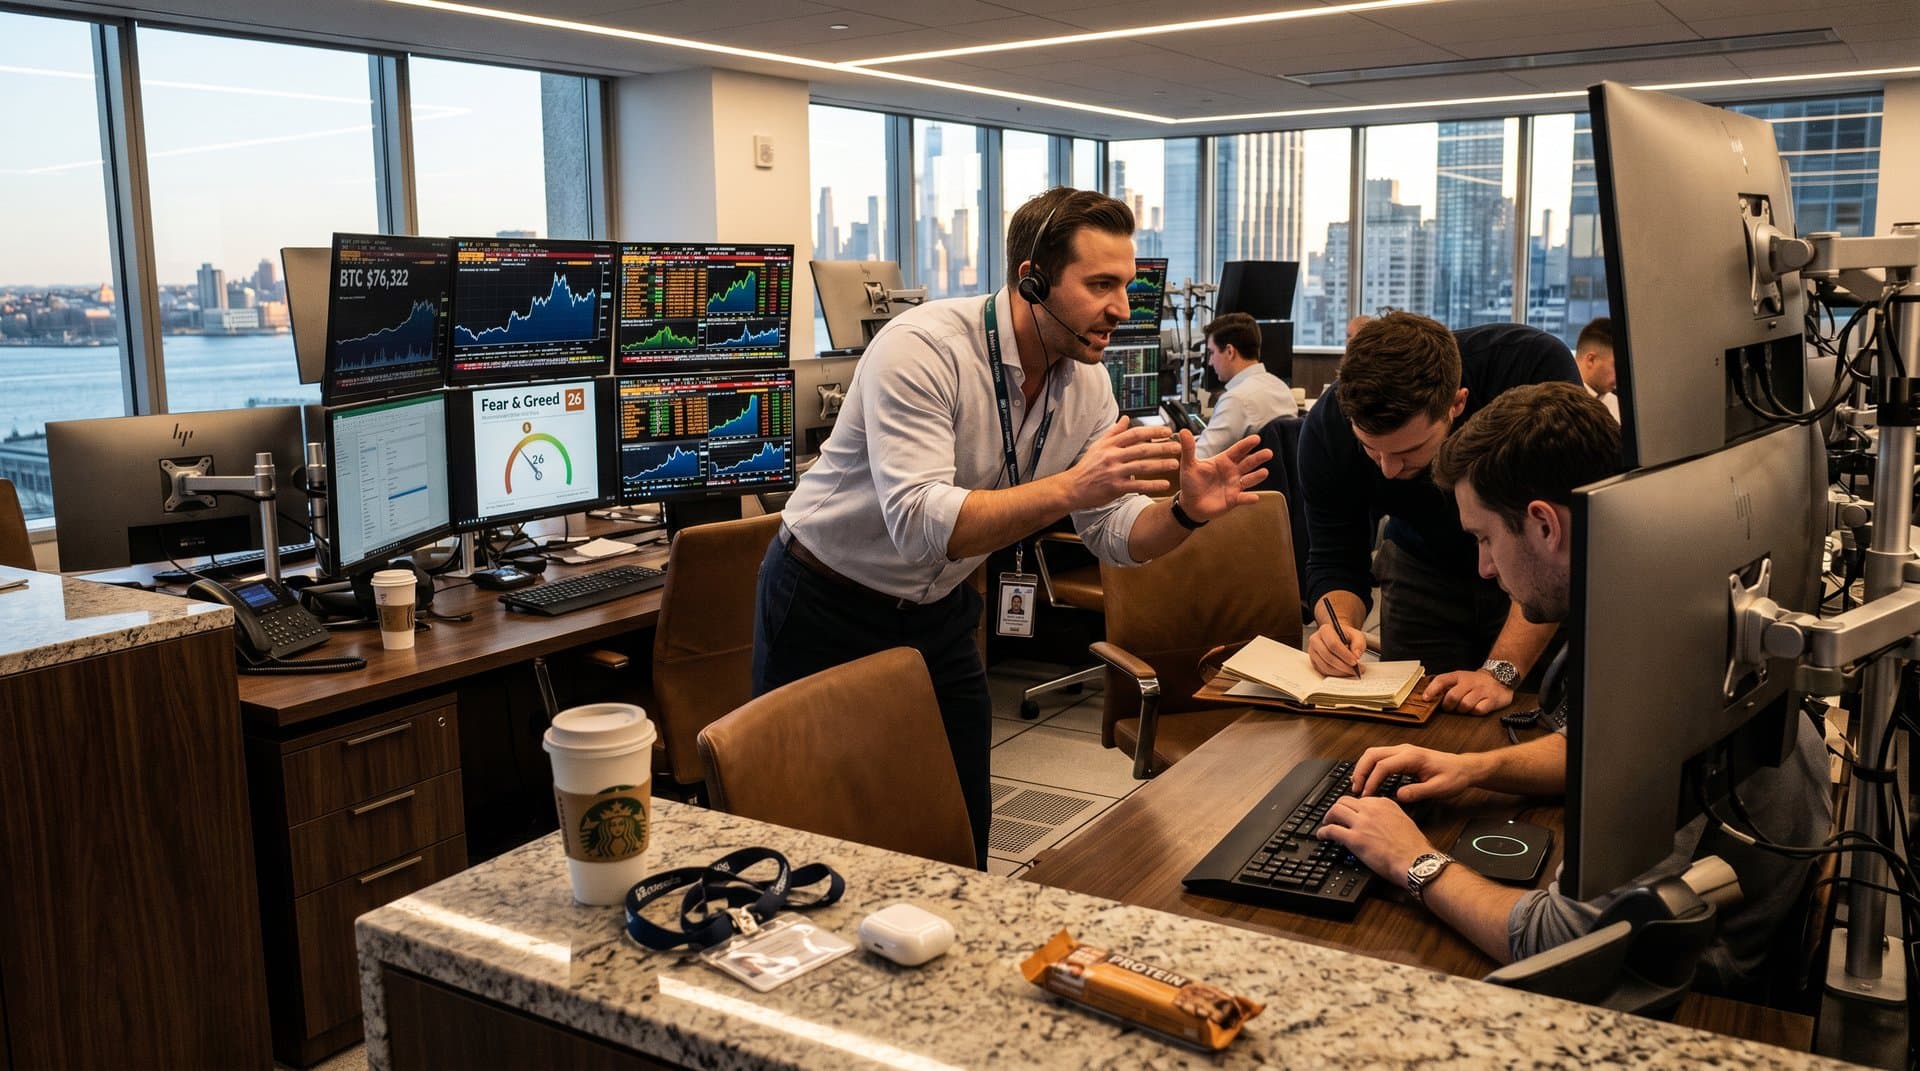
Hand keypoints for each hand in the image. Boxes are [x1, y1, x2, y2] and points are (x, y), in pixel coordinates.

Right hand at [1068, 417, 1180, 507]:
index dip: (1153, 431)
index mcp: (1110, 445)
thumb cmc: (1087, 467)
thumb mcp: (1098, 445)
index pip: (1135, 434)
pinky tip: (1164, 484)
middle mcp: (1112, 456)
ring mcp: (1114, 472)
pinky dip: (1152, 485)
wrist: (1073, 487)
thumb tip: (1126, 418)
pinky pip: (1137, 485)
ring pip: (1142, 466)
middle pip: (1142, 449)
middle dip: (1162, 447)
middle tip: (1177, 446)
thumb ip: (1114, 432)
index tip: (1167, 431)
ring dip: (1160, 465)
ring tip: (1175, 464)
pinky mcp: (1115, 487)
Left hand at [1173, 431, 1269, 521]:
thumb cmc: (1191, 482)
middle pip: (1248, 463)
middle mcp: (1232, 472)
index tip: (1256, 438)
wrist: (1190, 504)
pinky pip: (1243, 498)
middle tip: (1268, 453)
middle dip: (1258, 458)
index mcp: (1223, 461)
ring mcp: (1235, 486)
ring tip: (1264, 472)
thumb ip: (1188, 448)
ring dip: (1257, 476)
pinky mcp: (1234, 500)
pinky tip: (1254, 497)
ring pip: (1249, 479)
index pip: (1237, 451)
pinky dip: (1248, 498)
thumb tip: (1183, 430)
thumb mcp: (1188, 465)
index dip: (1246, 445)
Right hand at [1306, 617, 1366, 677]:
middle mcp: (1315, 640)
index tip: (1355, 661)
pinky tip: (1345, 672)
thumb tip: (1356, 655)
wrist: (1338, 637)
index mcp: (1325, 630)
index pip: (1333, 644)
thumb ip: (1359, 643)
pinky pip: (1324, 672)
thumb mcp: (1356, 635)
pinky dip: (1336, 674)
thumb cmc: (1346, 636)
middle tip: (1356, 670)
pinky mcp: (1314, 662)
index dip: (1344, 655)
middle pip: (1328, 657)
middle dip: (1344, 666)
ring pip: (1325, 666)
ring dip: (1341, 672)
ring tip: (1352, 671)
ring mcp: (1313, 652)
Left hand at [1316, 795, 1431, 879]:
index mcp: (1384, 804)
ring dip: (1328, 817)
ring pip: (1335, 810)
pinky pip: (1332, 830)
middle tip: (1334, 817)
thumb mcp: (1404, 821)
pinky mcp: (1354, 839)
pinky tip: (1322, 836)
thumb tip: (1381, 819)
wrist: (1415, 861)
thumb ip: (1390, 815)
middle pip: (1344, 800)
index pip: (1361, 799)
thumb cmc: (1413, 847)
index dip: (1353, 807)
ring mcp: (1362, 823)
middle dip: (1337, 808)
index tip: (1350, 814)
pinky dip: (1323, 832)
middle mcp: (1371, 810)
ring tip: (1326, 824)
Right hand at [1350, 744, 1483, 802]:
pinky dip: (1369, 767)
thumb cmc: (1454, 777)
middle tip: (1356, 790)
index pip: (1383, 765)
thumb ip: (1419, 792)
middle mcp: (1404, 750)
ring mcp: (1402, 751)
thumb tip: (1398, 796)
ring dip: (1363, 768)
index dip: (1372, 781)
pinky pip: (1379, 757)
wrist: (1463, 768)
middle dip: (1360, 771)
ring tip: (1358, 786)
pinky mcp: (1401, 755)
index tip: (1367, 795)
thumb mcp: (1440, 788)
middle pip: (1372, 754)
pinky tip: (1368, 780)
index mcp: (1412, 756)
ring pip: (1373, 754)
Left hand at [1422, 669, 1514, 715]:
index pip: (1441, 680)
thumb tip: (1428, 696)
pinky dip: (1475, 712)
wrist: (1500, 677)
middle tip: (1449, 708)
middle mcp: (1470, 682)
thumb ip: (1446, 686)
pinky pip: (1478, 710)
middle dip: (1448, 706)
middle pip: (1452, 696)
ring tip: (1464, 707)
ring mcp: (1481, 690)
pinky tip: (1476, 708)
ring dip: (1462, 710)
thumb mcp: (1460, 678)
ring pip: (1465, 705)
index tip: (1425, 699)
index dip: (1431, 690)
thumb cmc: (1475, 681)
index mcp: (1459, 676)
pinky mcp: (1492, 699)